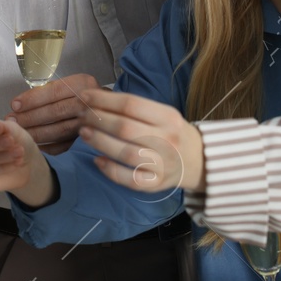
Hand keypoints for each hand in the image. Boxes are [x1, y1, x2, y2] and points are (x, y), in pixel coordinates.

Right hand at [0, 114, 53, 206]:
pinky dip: (0, 169)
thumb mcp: (13, 130)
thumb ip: (6, 128)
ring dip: (0, 157)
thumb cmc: (13, 141)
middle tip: (11, 142)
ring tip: (18, 153)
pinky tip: (14, 164)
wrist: (23, 163)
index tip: (0, 128)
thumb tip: (1, 128)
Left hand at [7, 73, 99, 148]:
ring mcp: (92, 124)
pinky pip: (65, 146)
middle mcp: (90, 103)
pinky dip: (48, 148)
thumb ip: (48, 92)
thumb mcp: (68, 85)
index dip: (33, 99)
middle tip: (12, 122)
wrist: (109, 109)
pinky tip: (34, 147)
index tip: (14, 105)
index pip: (54, 91)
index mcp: (83, 83)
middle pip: (57, 112)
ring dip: (37, 134)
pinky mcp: (90, 141)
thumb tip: (18, 106)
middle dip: (31, 117)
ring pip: (60, 130)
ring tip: (19, 134)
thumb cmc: (79, 94)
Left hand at [77, 89, 202, 192]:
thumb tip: (96, 100)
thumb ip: (134, 109)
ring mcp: (163, 164)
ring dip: (100, 142)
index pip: (131, 104)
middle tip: (82, 115)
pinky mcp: (156, 183)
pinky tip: (97, 160)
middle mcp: (167, 140)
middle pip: (125, 128)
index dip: (104, 99)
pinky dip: (111, 170)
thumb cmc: (171, 132)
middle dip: (98, 120)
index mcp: (168, 117)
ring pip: (126, 153)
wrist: (197, 160)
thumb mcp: (162, 114)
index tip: (85, 96)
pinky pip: (130, 179)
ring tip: (84, 132)